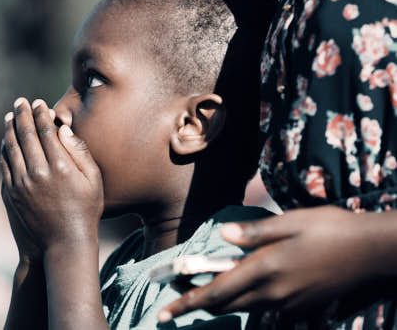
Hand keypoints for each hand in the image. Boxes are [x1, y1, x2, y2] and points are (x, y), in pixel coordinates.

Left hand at [1, 97, 103, 252]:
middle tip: (20, 103)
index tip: (38, 103)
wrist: (63, 244)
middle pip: (25, 134)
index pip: (45, 130)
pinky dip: (5, 148)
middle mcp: (38, 172)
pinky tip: (7, 141)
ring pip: (11, 147)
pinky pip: (5, 164)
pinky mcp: (10, 193)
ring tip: (10, 117)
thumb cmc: (85, 211)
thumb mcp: (93, 181)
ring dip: (9, 129)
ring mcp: (21, 183)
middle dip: (22, 115)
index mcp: (60, 166)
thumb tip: (63, 129)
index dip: (40, 113)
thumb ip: (80, 152)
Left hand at [158, 206, 382, 320]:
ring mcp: (288, 303)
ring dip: (218, 301)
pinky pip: (263, 307)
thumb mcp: (290, 223)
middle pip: (224, 305)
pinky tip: (242, 284)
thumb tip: (222, 234)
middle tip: (173, 298)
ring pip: (242, 307)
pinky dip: (243, 299)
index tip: (162, 312)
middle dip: (194, 304)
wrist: (374, 254)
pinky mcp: (301, 306)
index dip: (185, 304)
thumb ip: (254, 232)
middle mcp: (272, 293)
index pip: (215, 292)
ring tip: (199, 291)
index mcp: (264, 270)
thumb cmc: (331, 230)